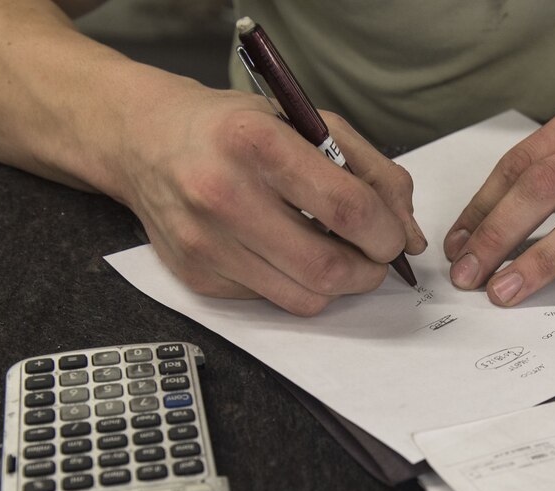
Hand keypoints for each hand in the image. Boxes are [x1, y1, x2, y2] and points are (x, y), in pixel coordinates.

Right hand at [118, 83, 425, 315]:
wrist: (146, 140)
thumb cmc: (237, 129)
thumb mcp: (309, 123)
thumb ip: (372, 172)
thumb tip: (409, 234)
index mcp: (257, 143)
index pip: (347, 208)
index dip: (386, 233)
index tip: (393, 236)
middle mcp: (223, 193)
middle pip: (328, 267)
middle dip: (370, 271)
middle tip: (373, 256)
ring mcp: (206, 242)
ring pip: (304, 297)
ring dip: (338, 285)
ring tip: (336, 254)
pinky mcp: (197, 276)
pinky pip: (271, 302)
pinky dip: (294, 285)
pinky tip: (286, 253)